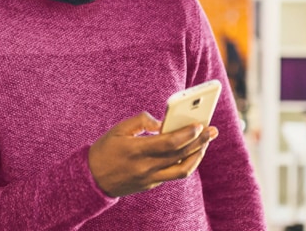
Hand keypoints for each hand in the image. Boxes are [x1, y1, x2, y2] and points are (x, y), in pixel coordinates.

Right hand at [88, 111, 218, 196]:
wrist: (92, 179)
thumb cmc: (105, 149)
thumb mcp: (118, 129)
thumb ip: (141, 121)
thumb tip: (161, 121)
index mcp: (137, 150)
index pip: (168, 143)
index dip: (186, 134)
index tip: (199, 124)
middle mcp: (146, 167)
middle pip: (180, 155)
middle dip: (199, 142)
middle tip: (213, 130)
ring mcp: (150, 178)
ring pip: (181, 169)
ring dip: (197, 156)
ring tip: (205, 143)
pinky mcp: (151, 184)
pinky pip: (173, 174)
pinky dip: (185, 162)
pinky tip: (191, 151)